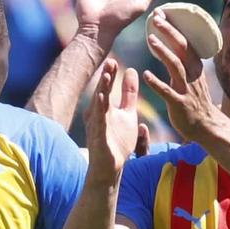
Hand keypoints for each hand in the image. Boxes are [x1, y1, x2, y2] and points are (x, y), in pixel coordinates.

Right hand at [83, 57, 141, 177]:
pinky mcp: (98, 137)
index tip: (114, 60)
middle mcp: (97, 114)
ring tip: (107, 76)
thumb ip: (129, 94)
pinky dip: (100, 111)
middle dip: (106, 78)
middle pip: (102, 92)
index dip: (110, 74)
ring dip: (102, 90)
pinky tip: (101, 99)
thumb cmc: (117, 141)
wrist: (111, 167)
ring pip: (99, 105)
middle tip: (110, 62)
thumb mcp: (128, 114)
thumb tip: (132, 71)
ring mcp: (97, 125)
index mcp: (104, 107)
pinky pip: (99, 122)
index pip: (107, 87)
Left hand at [140, 12, 221, 144]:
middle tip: (156, 19)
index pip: (185, 42)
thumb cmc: (196, 101)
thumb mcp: (194, 79)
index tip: (162, 14)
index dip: (174, 27)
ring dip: (164, 51)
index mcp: (195, 67)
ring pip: (176, 66)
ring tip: (151, 39)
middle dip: (170, 32)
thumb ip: (185, 64)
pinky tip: (145, 75)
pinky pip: (167, 92)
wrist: (207, 127)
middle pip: (182, 49)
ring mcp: (186, 89)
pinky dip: (157, 83)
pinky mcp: (179, 104)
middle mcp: (192, 75)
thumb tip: (176, 47)